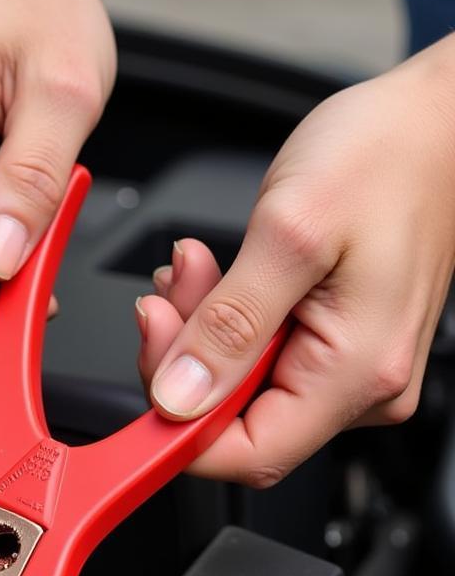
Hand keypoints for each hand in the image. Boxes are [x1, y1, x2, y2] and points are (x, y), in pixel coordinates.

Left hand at [137, 36, 454, 486]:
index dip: (181, 430)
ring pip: (235, 385)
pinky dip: (219, 318)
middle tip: (168, 295)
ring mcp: (344, 367)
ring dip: (197, 331)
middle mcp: (356, 385)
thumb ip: (228, 324)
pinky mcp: (328, 343)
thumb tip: (178, 398)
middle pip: (234, 420)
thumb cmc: (386, 156)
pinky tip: (214, 276)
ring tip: (194, 268)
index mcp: (356, 373)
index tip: (148, 370)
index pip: (250, 454)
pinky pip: (252, 355)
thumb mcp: (290, 232)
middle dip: (184, 359)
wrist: (433, 121)